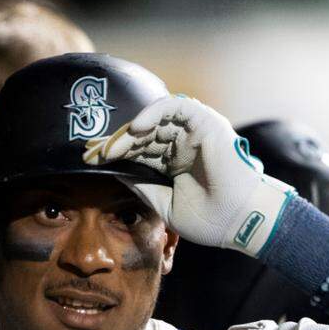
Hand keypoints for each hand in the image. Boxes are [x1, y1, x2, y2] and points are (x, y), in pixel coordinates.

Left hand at [88, 95, 294, 255]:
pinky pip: (176, 107)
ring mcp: (193, 133)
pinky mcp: (205, 123)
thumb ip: (141, 186)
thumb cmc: (208, 219)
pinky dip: (154, 112)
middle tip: (92, 152)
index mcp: (172, 165)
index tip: (89, 160)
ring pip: (155, 120)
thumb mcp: (163, 204)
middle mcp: (180, 146)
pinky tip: (137, 128)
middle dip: (116, 142)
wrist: (239, 222)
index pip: (138, 152)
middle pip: (142, 135)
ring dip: (131, 131)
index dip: (115, 153)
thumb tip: (114, 173)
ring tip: (113, 147)